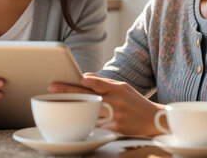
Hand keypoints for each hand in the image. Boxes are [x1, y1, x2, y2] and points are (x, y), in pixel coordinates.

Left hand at [49, 73, 163, 135]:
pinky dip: (89, 121)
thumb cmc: (135, 102)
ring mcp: (115, 116)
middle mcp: (116, 102)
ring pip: (90, 112)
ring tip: (61, 105)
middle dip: (69, 93)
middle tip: (53, 89)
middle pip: (89, 96)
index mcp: (117, 89)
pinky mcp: (115, 128)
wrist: (154, 120)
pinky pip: (97, 124)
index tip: (72, 78)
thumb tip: (85, 77)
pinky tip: (80, 121)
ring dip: (75, 108)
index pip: (97, 83)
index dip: (84, 81)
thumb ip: (104, 82)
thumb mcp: (123, 87)